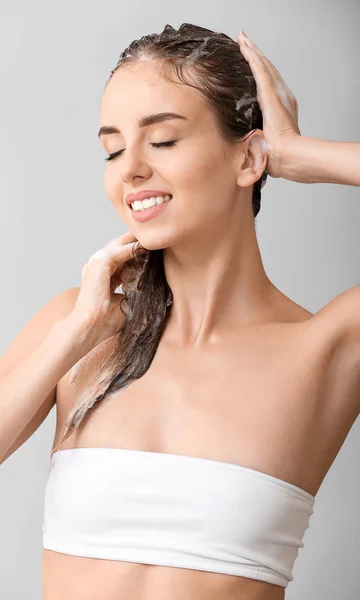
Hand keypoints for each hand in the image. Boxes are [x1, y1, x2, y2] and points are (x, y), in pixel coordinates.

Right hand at [71, 231, 147, 348]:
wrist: (88, 328)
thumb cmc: (105, 322)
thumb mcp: (126, 304)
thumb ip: (135, 294)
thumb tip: (154, 293)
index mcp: (103, 276)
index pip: (122, 260)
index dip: (137, 254)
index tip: (154, 250)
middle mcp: (98, 267)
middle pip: (119, 248)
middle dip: (135, 241)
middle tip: (153, 236)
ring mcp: (96, 264)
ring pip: (118, 246)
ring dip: (135, 241)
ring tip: (151, 237)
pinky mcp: (98, 265)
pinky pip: (117, 251)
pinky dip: (131, 248)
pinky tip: (145, 246)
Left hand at [237, 30, 300, 178]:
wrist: (288, 156)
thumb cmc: (278, 157)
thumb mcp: (265, 144)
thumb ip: (258, 139)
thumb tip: (249, 144)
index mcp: (283, 108)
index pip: (270, 83)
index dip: (261, 70)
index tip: (251, 59)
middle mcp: (284, 96)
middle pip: (268, 69)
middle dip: (256, 54)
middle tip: (245, 41)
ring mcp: (278, 94)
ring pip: (264, 66)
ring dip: (253, 51)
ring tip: (243, 39)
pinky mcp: (271, 95)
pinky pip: (260, 71)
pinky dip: (252, 57)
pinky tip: (245, 47)